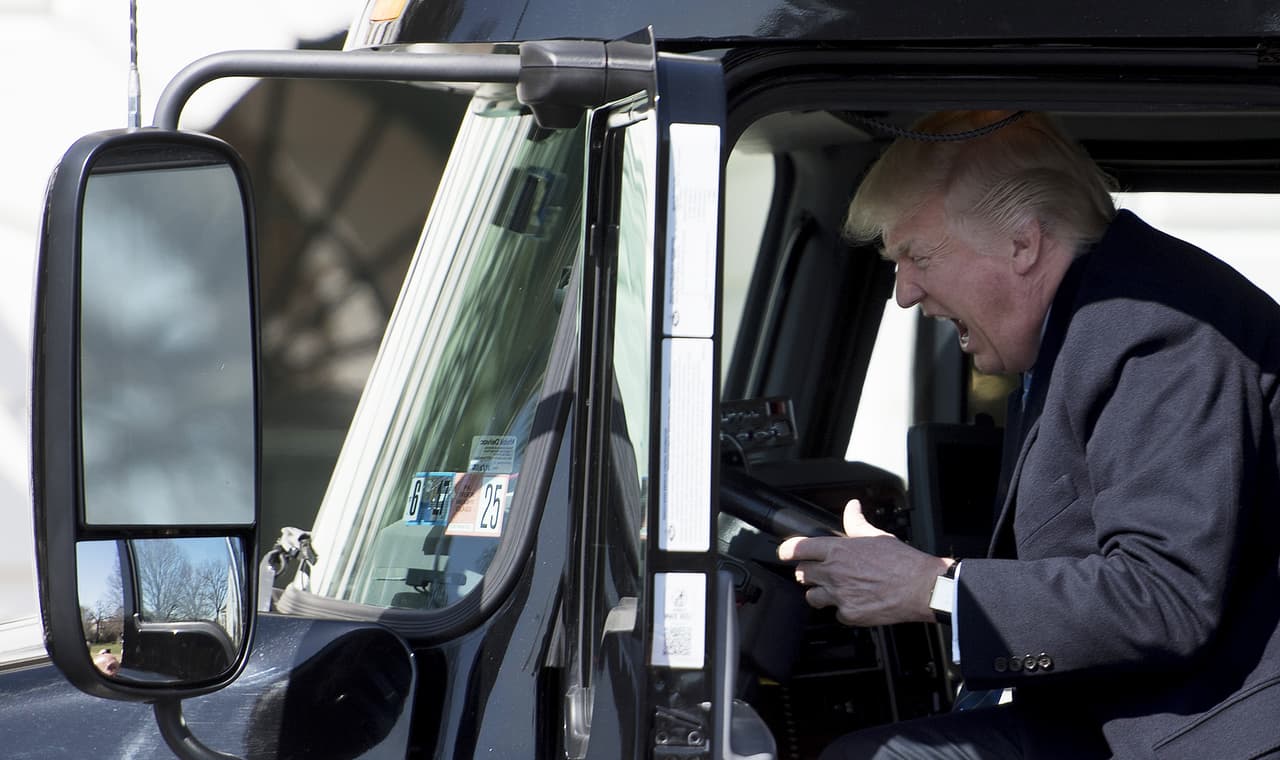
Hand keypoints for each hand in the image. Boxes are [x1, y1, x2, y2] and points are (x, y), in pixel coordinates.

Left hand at [776, 500, 952, 625]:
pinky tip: (855, 602)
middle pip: (801, 574)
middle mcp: (833, 573)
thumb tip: (851, 507)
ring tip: (834, 589)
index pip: (796, 549)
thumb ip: (856, 522)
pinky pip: (836, 613)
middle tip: (820, 571)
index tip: (784, 553)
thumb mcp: (876, 535)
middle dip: (808, 572)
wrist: (921, 587)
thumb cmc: (902, 561)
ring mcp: (839, 595)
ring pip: (812, 596)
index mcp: (836, 550)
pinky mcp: (849, 614)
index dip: (786, 551)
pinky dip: (843, 609)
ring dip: (820, 593)